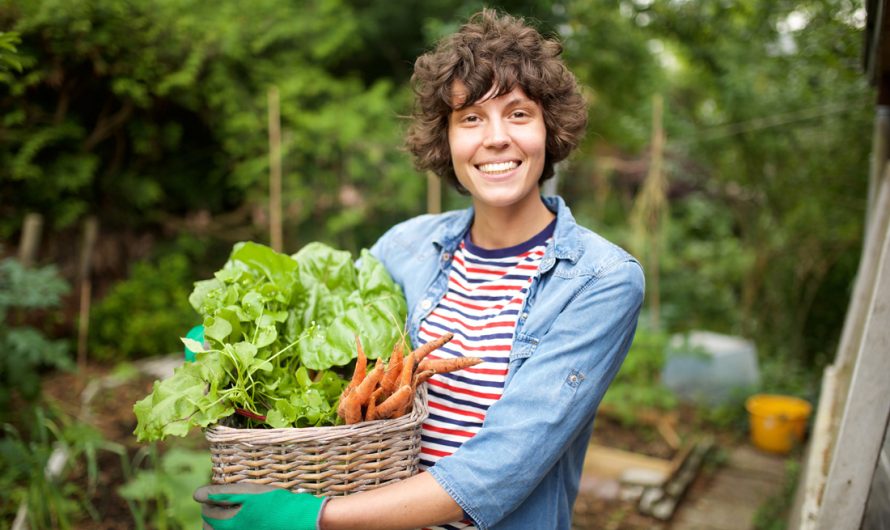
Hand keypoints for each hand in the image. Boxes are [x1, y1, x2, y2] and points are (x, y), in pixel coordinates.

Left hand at [195, 484, 324, 529]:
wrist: (300, 519)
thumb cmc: (275, 503)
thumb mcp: (248, 493)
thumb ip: (221, 494)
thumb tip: (196, 495)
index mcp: (227, 524)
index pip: (206, 513)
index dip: (212, 500)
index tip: (222, 493)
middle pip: (210, 528)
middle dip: (214, 516)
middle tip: (226, 504)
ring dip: (223, 523)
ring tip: (235, 512)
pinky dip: (235, 526)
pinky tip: (246, 520)